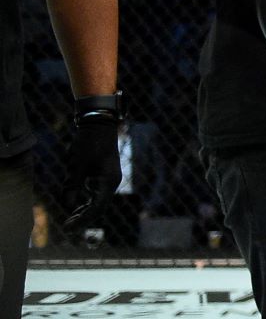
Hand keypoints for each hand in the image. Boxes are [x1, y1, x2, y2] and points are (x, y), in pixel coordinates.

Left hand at [62, 100, 121, 229]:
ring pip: (97, 201)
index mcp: (108, 182)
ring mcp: (109, 178)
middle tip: (67, 227)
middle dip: (83, 217)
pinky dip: (86, 200)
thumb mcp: (76, 166)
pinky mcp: (104, 174)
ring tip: (69, 219)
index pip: (96, 208)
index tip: (67, 227)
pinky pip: (96, 193)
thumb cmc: (88, 144)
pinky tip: (76, 204)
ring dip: (84, 210)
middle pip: (98, 207)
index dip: (82, 220)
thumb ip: (72, 186)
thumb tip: (68, 205)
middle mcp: (111, 182)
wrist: (99, 124)